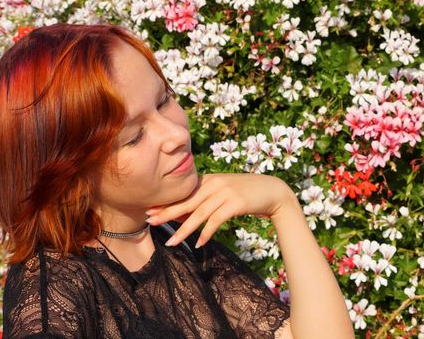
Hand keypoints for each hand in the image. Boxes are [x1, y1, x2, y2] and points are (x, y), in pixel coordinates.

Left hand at [145, 173, 293, 247]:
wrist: (272, 191)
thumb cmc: (246, 193)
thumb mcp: (223, 192)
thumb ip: (204, 199)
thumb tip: (182, 216)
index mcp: (208, 180)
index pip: (183, 194)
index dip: (167, 203)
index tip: (150, 211)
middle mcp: (214, 184)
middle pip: (187, 202)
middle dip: (167, 213)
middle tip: (151, 221)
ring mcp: (225, 193)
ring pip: (199, 214)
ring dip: (184, 230)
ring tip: (171, 242)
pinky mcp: (235, 203)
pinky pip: (216, 220)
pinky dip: (207, 233)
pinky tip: (198, 244)